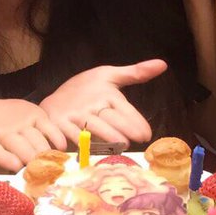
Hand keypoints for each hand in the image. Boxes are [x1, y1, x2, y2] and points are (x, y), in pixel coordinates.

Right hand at [40, 60, 166, 146]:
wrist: (52, 100)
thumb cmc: (85, 89)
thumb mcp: (109, 75)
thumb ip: (136, 73)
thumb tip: (163, 65)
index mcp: (106, 93)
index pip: (123, 108)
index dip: (135, 122)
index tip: (146, 134)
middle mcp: (90, 104)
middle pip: (108, 118)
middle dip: (122, 129)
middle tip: (135, 140)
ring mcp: (74, 115)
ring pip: (90, 127)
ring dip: (104, 136)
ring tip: (119, 145)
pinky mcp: (59, 124)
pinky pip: (66, 134)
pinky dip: (70, 141)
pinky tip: (75, 149)